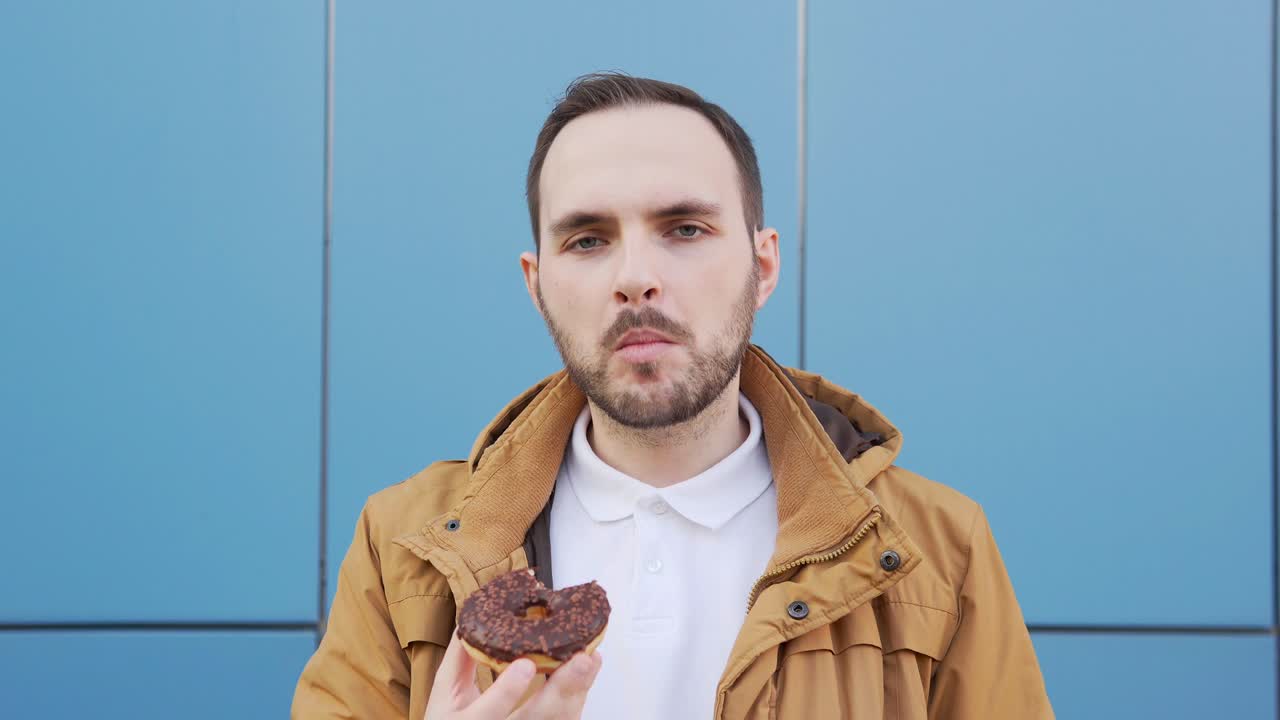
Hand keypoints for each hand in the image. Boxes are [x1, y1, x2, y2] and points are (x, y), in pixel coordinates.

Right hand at [424, 630, 602, 718]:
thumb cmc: (455, 718)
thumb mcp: (447, 695)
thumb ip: (457, 661)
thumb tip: (467, 625)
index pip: (489, 713)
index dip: (507, 691)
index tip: (525, 665)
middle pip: (539, 717)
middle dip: (564, 687)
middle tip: (582, 659)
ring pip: (561, 718)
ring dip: (579, 687)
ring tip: (589, 657)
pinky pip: (567, 715)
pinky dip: (578, 692)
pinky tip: (586, 669)